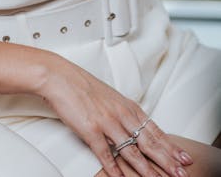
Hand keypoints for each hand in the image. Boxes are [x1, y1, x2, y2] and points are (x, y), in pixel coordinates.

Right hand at [39, 54, 192, 176]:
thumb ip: (123, 112)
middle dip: (167, 160)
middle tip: (181, 173)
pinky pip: (106, 153)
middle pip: (149, 142)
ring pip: (132, 150)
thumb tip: (135, 125)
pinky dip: (114, 168)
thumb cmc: (82, 85)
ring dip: (146, 169)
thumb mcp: (109, 97)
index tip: (183, 158)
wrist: (60, 76)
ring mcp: (106, 122)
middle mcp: (120, 114)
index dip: (171, 146)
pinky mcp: (91, 129)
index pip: (155, 130)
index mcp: (126, 106)